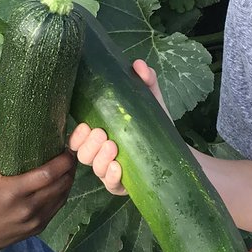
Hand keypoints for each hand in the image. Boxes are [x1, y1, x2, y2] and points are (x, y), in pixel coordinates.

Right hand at [0, 119, 76, 249]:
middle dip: (70, 168)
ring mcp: (33, 221)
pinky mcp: (36, 229)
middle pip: (60, 185)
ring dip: (69, 180)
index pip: (47, 175)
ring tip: (69, 165)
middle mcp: (26, 209)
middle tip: (70, 152)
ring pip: (62, 197)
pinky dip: (62, 194)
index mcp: (11, 192)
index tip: (67, 147)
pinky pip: (56, 209)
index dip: (62, 161)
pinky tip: (62, 182)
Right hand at [69, 59, 166, 195]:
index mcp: (100, 135)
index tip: (86, 125)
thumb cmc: (154, 126)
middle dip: (88, 145)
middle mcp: (101, 155)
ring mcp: (111, 172)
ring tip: (113, 147)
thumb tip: (138, 65)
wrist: (175, 152)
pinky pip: (111, 186)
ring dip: (100, 159)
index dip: (77, 135)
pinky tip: (118, 167)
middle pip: (82, 155)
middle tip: (103, 135)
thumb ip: (145, 82)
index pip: (77, 139)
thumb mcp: (150, 101)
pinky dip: (112, 177)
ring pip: (95, 170)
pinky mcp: (124, 186)